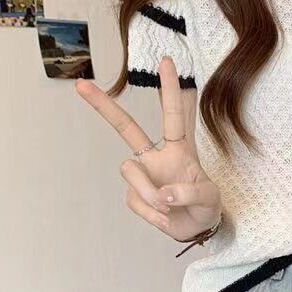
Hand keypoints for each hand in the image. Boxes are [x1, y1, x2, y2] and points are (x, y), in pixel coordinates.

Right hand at [75, 56, 221, 241]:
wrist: (197, 229)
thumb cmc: (206, 206)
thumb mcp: (210, 198)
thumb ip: (190, 192)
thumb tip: (164, 195)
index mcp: (180, 148)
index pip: (174, 115)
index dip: (171, 89)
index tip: (167, 62)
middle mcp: (156, 156)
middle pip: (126, 128)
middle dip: (104, 107)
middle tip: (81, 85)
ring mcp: (143, 175)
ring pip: (130, 172)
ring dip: (150, 193)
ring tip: (170, 207)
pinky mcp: (134, 196)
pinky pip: (134, 201)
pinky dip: (152, 214)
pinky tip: (164, 215)